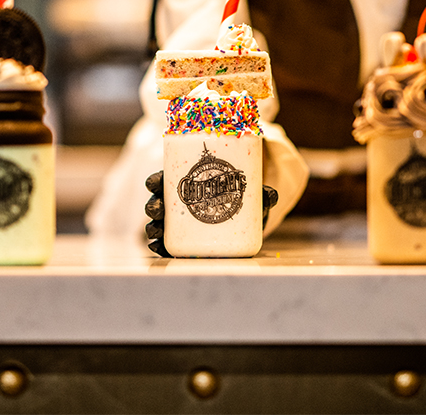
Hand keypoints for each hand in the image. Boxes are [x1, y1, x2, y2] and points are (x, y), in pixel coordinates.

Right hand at [143, 171, 279, 257]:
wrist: (248, 214)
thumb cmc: (244, 194)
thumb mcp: (251, 191)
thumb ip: (260, 193)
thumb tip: (272, 195)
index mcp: (190, 181)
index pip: (168, 178)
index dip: (157, 180)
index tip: (153, 183)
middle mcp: (182, 200)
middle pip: (161, 201)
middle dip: (154, 205)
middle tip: (156, 208)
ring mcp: (182, 220)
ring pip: (162, 222)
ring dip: (154, 226)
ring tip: (155, 230)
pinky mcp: (186, 239)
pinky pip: (170, 242)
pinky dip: (161, 246)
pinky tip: (157, 248)